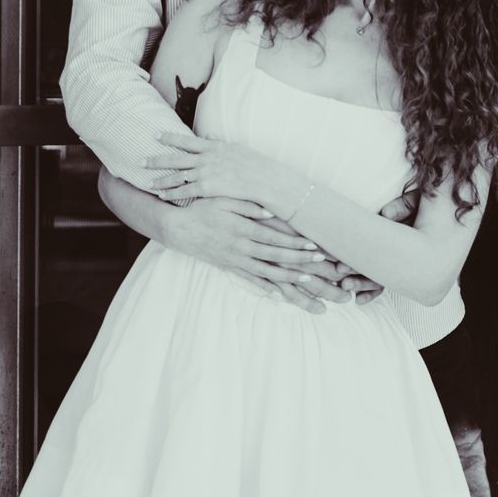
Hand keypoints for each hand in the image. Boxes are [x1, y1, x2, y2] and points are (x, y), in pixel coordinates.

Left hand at [146, 136, 290, 214]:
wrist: (265, 180)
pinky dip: (172, 193)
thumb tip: (209, 136)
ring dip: (161, 180)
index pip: (185, 140)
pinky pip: (184, 192)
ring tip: (147, 182)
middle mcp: (206, 158)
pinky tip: (162, 195)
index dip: (168, 137)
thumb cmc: (255, 165)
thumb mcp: (237, 148)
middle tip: (140, 161)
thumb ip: (219, 143)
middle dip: (156, 160)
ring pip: (177, 176)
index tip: (154, 134)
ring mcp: (205, 173)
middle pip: (175, 158)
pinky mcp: (207, 188)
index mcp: (213, 147)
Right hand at [164, 194, 345, 310]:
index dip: (295, 243)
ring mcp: (235, 260)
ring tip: (307, 281)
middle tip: (320, 263)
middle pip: (275, 256)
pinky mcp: (229, 267)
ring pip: (267, 272)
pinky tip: (280, 296)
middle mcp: (241, 247)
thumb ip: (248, 205)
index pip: (274, 238)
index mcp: (242, 229)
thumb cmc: (202, 210)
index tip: (313, 246)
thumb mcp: (223, 200)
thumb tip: (271, 212)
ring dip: (288, 277)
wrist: (177, 229)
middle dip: (299, 260)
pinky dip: (266, 288)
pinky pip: (250, 280)